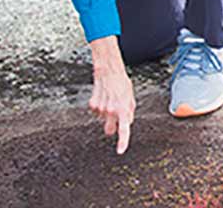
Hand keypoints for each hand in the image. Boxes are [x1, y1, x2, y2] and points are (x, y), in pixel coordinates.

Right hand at [89, 36, 134, 154]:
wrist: (108, 71)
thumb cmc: (121, 83)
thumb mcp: (131, 97)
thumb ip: (129, 112)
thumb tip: (127, 122)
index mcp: (123, 110)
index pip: (123, 130)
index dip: (122, 142)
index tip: (120, 150)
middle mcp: (111, 111)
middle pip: (109, 131)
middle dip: (111, 127)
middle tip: (114, 118)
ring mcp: (100, 109)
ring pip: (102, 119)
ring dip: (106, 113)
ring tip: (110, 100)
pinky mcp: (92, 105)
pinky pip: (96, 112)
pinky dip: (99, 107)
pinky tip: (103, 97)